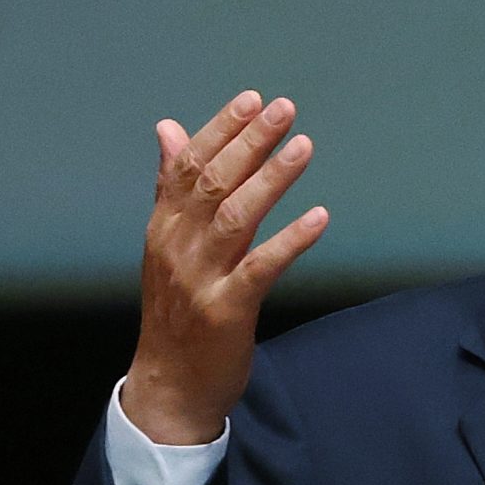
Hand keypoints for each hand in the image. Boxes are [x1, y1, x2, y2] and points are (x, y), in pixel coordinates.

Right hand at [124, 91, 327, 443]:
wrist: (169, 384)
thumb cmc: (177, 312)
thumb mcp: (168, 245)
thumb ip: (172, 188)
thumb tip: (170, 129)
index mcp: (164, 227)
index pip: (188, 167)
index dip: (221, 131)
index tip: (252, 100)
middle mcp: (177, 246)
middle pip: (212, 183)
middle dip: (249, 142)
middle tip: (283, 108)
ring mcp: (200, 278)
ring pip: (235, 217)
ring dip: (271, 179)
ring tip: (303, 145)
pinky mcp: (227, 309)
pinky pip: (261, 267)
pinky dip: (291, 240)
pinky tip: (319, 216)